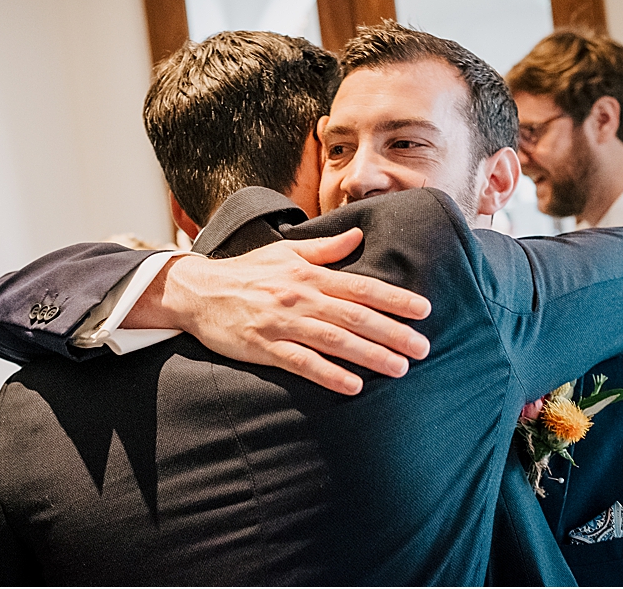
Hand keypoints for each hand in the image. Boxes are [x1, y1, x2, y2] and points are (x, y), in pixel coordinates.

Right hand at [135, 228, 432, 394]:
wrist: (198, 290)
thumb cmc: (247, 271)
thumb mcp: (287, 252)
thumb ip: (326, 248)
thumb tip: (359, 236)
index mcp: (311, 276)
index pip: (363, 287)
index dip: (395, 299)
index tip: (424, 310)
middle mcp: (302, 297)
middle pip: (356, 317)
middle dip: (394, 332)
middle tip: (423, 348)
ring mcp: (283, 323)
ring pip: (335, 341)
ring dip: (370, 355)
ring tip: (399, 368)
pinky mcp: (264, 347)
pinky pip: (302, 363)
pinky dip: (329, 374)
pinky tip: (353, 386)